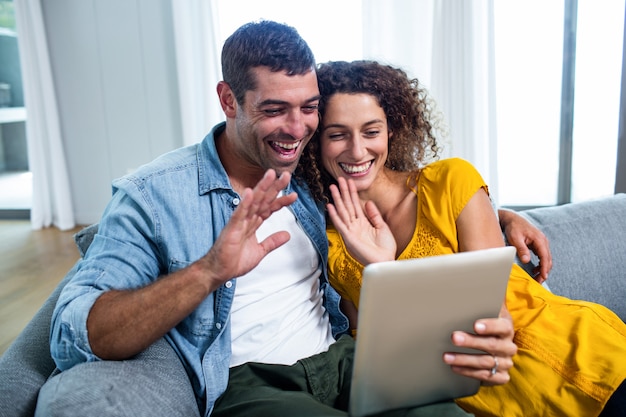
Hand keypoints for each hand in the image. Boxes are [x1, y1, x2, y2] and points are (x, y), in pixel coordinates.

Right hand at [199, 169, 296, 284]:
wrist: (219, 271)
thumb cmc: (233, 260)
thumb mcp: (259, 251)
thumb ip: (272, 242)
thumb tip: (287, 235)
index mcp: (253, 224)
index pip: (270, 208)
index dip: (282, 201)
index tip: (294, 195)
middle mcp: (247, 219)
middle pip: (263, 200)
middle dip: (275, 187)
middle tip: (286, 175)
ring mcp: (239, 222)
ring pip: (253, 202)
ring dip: (262, 188)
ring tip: (270, 175)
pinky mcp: (231, 228)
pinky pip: (239, 213)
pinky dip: (245, 203)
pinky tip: (251, 193)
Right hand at [327, 177, 395, 264]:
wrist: (386, 261)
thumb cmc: (385, 248)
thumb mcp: (382, 227)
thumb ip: (374, 215)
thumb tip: (368, 202)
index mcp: (363, 223)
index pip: (356, 204)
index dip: (352, 192)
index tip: (349, 181)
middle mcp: (355, 225)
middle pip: (347, 205)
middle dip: (343, 192)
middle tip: (338, 179)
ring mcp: (351, 231)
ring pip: (342, 211)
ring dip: (337, 199)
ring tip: (333, 187)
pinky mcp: (348, 238)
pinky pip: (340, 224)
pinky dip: (335, 215)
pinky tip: (330, 206)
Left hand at [443, 303, 516, 385]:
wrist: (496, 346)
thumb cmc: (485, 322)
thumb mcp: (487, 309)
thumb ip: (482, 296)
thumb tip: (471, 279)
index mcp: (506, 327)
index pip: (501, 326)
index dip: (489, 326)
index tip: (475, 325)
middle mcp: (509, 346)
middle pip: (492, 345)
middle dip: (471, 342)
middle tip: (453, 337)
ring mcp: (506, 362)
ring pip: (486, 363)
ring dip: (464, 360)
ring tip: (446, 356)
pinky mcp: (501, 376)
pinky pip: (486, 377)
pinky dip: (469, 373)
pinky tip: (455, 368)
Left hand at [499, 209, 551, 282]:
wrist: (512, 219)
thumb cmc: (513, 228)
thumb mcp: (515, 238)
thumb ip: (521, 249)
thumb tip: (526, 260)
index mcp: (539, 239)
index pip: (545, 256)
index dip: (545, 267)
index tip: (544, 277)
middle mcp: (543, 241)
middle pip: (548, 259)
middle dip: (545, 271)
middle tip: (539, 281)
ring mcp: (542, 243)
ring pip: (546, 258)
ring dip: (543, 269)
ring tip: (537, 278)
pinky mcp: (539, 244)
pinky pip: (543, 256)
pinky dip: (541, 264)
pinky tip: (535, 270)